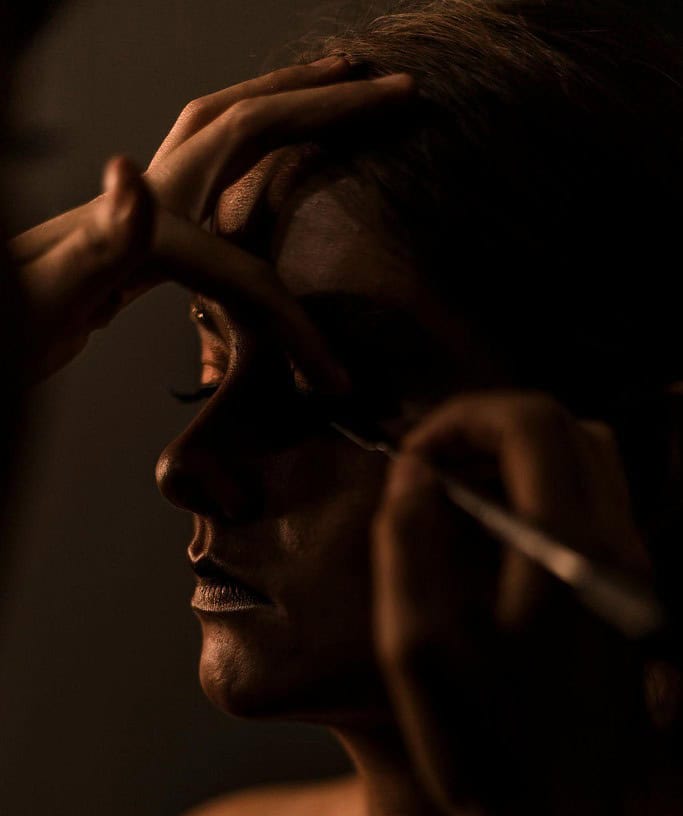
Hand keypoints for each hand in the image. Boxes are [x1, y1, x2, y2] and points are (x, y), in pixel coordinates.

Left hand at [10, 58, 412, 384]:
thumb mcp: (48, 295)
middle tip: (391, 90)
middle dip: (326, 106)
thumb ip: (99, 240)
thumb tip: (130, 176)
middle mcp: (147, 196)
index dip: (295, 329)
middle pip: (247, 128)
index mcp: (143, 225)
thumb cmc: (11, 325)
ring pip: (224, 130)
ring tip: (337, 85)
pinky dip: (252, 143)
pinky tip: (266, 163)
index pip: (245, 271)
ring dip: (287, 101)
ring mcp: (142, 204)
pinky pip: (211, 167)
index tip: (336, 379)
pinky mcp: (140, 226)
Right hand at [372, 390, 656, 815]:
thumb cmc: (480, 746)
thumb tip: (415, 472)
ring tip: (457, 498)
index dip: (462, 418)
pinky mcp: (627, 600)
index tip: (412, 458)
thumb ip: (409, 540)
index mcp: (569, 549)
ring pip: (589, 463)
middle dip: (491, 429)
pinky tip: (490, 542)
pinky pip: (592, 509)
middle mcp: (617, 548)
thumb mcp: (415, 645)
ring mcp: (632, 574)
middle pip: (569, 428)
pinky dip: (541, 495)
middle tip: (432, 468)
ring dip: (520, 459)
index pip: (531, 421)